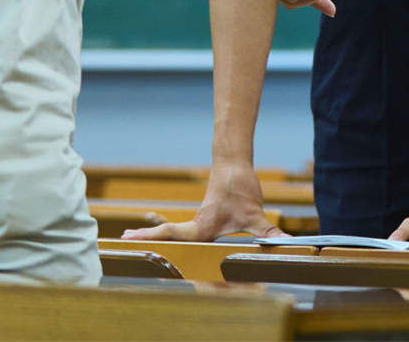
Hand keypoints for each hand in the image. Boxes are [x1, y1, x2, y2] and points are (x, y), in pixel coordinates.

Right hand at [121, 159, 282, 242]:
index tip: (127, 238)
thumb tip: (285, 246)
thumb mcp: (255, 215)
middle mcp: (195, 226)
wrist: (235, 163)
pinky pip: (184, 228)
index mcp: (201, 228)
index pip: (172, 234)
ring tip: (130, 239)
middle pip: (167, 236)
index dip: (151, 238)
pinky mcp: (205, 217)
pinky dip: (169, 233)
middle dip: (147, 241)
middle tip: (123, 240)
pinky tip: (164, 239)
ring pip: (174, 232)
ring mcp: (199, 221)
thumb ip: (267, 233)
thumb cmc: (240, 187)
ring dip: (155, 237)